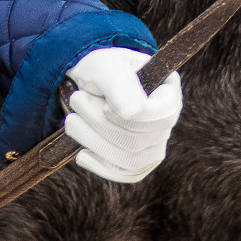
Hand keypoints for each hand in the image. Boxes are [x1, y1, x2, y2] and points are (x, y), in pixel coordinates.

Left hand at [62, 47, 182, 183]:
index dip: (130, 117)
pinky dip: (100, 165)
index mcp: (167, 92)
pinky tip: (82, 154)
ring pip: (131, 159)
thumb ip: (119, 87)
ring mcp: (155, 144)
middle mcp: (167, 121)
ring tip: (72, 120)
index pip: (161, 116)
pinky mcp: (138, 162)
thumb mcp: (106, 67)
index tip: (103, 105)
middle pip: (140, 140)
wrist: (87, 85)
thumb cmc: (100, 69)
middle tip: (77, 99)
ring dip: (94, 141)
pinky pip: (124, 173)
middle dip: (101, 124)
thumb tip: (133, 114)